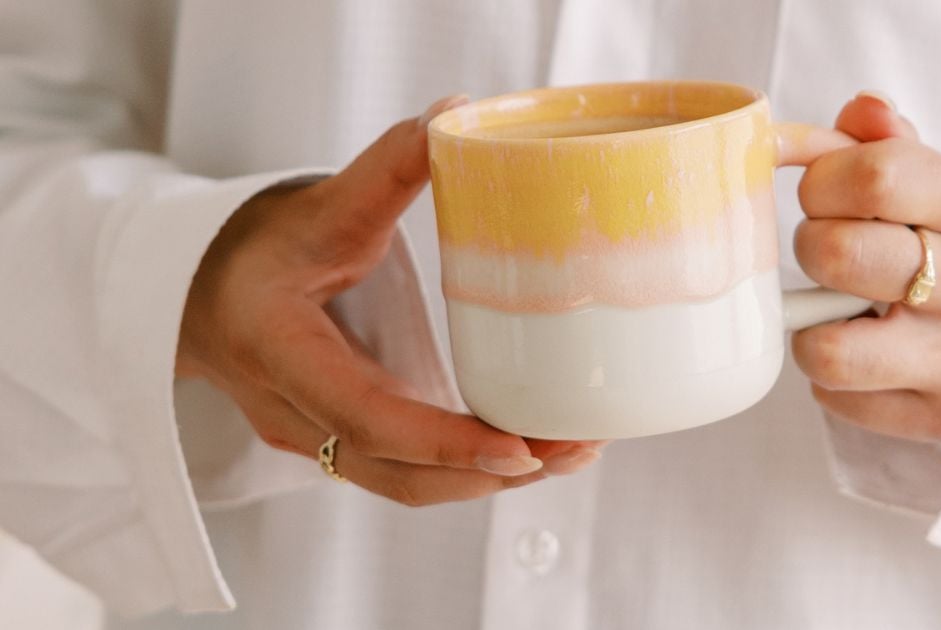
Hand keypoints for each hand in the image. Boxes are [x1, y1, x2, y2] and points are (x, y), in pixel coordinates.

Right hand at [177, 96, 602, 505]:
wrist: (199, 293)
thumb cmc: (253, 249)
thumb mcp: (317, 205)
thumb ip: (384, 169)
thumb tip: (453, 114)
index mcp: (282, 353)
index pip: (367, 418)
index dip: (446, 442)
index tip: (520, 446)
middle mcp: (295, 414)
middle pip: (400, 472)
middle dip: (491, 471)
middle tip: (573, 448)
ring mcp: (316, 438)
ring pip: (408, 484)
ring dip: (489, 478)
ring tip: (570, 453)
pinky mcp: (341, 443)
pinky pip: (407, 472)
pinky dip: (469, 468)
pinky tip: (529, 448)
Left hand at [791, 92, 940, 439]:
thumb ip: (889, 144)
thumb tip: (858, 110)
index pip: (874, 176)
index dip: (822, 180)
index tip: (825, 192)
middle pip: (836, 253)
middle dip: (810, 245)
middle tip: (829, 249)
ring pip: (825, 347)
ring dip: (810, 324)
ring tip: (837, 309)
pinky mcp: (936, 416)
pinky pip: (833, 397)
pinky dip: (831, 376)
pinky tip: (862, 350)